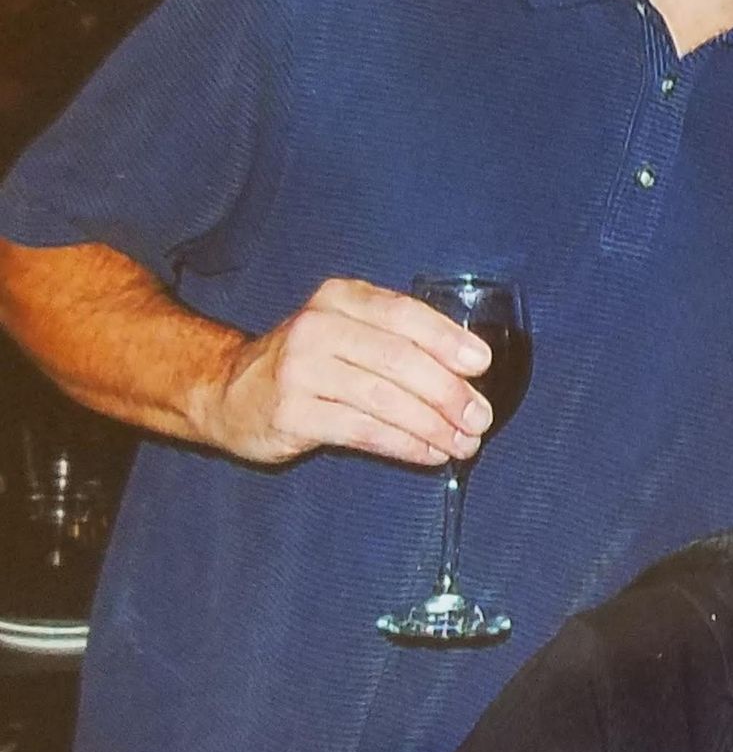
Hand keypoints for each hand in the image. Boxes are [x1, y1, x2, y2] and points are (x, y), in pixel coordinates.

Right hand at [197, 277, 492, 466]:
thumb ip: (398, 338)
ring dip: (434, 425)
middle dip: (449, 393)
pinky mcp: (292, 413)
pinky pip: (363, 431)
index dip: (447, 339)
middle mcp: (317, 327)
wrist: (230, 391)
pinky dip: (405, 445)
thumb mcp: (348, 331)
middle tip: (480, 418)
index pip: (404, 314)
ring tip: (464, 443)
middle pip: (400, 360)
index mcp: (340, 297)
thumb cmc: (311, 362)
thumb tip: (470, 371)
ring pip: (385, 399)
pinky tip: (430, 453)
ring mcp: (300, 370)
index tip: (482, 364)